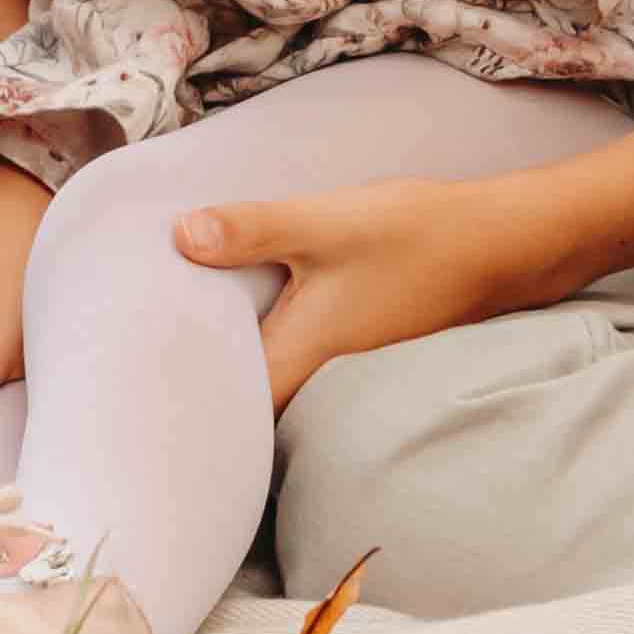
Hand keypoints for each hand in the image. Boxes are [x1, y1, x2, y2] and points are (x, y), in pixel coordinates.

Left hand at [173, 166, 588, 409]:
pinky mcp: (357, 346)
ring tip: (178, 340)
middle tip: (140, 365)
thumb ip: (251, 231)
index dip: (176, 408)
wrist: (501, 245)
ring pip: (269, 380)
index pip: (221, 410)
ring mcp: (342, 367)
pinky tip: (248, 313)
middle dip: (196, 388)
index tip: (133, 394)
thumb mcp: (325, 224)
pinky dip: (265, 345)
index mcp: (299, 358)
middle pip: (240, 401)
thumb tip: (178, 236)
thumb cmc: (414, 238)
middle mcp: (318, 378)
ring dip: (231, 366)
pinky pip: (296, 359)